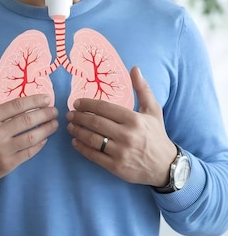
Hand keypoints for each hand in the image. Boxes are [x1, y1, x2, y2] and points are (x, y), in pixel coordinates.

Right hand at [0, 72, 58, 188]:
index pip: (16, 106)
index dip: (34, 101)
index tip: (46, 98)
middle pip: (27, 121)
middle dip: (45, 114)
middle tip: (54, 111)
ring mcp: (3, 150)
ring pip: (31, 137)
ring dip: (47, 129)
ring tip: (55, 124)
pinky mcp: (8, 165)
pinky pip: (29, 153)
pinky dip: (39, 145)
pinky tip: (44, 138)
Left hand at [66, 66, 176, 186]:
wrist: (165, 165)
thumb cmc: (156, 135)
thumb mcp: (153, 110)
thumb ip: (142, 89)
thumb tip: (135, 68)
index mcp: (134, 119)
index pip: (104, 108)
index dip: (87, 104)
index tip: (77, 103)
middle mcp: (127, 135)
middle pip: (95, 123)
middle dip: (79, 117)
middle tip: (69, 114)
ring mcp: (121, 152)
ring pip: (92, 139)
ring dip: (77, 131)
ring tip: (70, 126)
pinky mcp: (116, 166)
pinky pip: (94, 156)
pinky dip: (82, 148)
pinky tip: (75, 141)